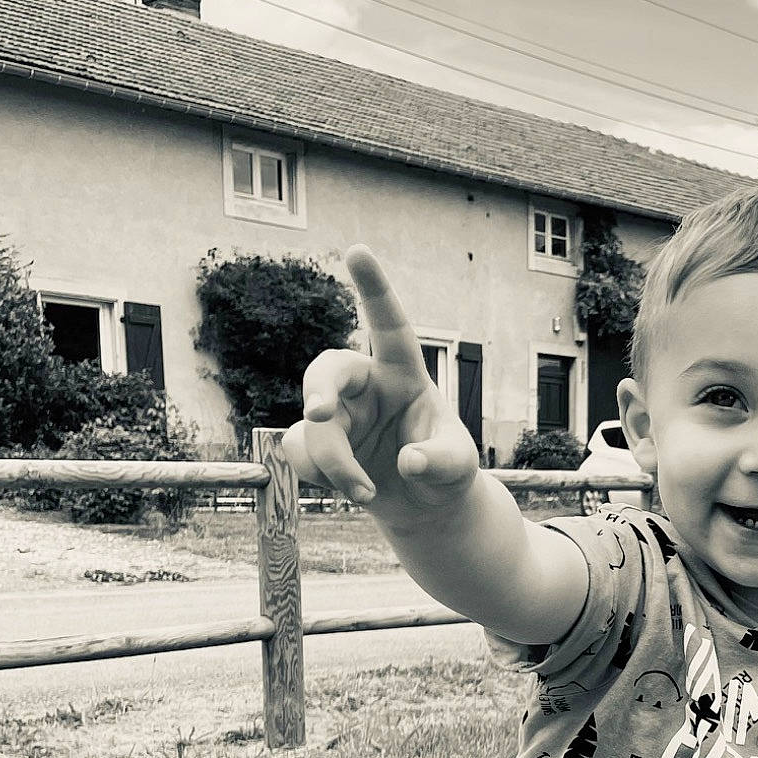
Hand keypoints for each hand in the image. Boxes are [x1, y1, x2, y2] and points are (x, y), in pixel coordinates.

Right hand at [281, 246, 480, 515]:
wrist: (423, 507)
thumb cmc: (446, 472)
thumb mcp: (459, 467)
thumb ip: (440, 461)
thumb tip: (408, 463)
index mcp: (403, 374)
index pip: (390, 327)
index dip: (374, 290)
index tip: (357, 251)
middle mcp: (366, 386)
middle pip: (328, 369)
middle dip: (318, 388)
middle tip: (318, 413)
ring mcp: (338, 413)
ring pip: (313, 425)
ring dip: (332, 463)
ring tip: (365, 494)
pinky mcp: (318, 442)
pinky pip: (298, 449)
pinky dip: (316, 475)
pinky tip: (345, 490)